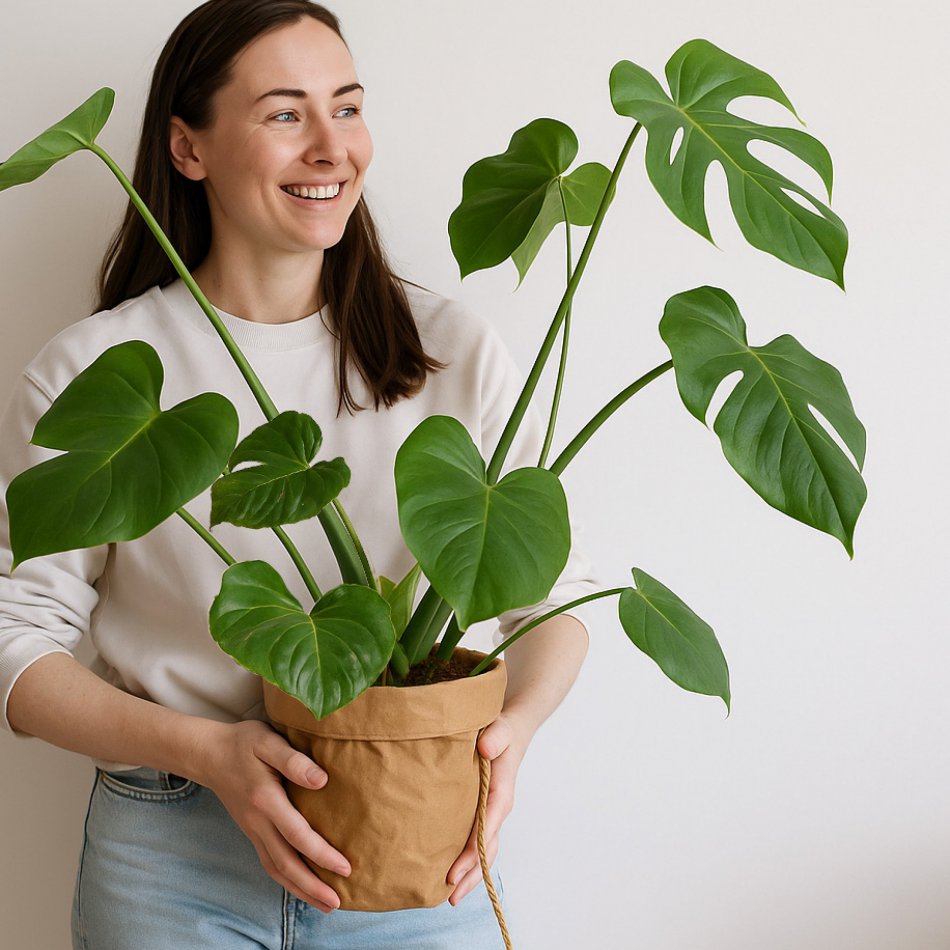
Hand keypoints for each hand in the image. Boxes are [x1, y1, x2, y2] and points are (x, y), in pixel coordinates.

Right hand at [194, 719, 349, 912]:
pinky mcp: (251, 832)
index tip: (346, 867)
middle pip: (286, 863)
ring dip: (300, 890)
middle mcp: (258, 822)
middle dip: (312, 886)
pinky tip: (301, 886)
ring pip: (277, 868)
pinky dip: (286, 879)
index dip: (322, 854)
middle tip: (337, 902)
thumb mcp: (268, 741)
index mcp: (265, 799)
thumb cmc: (244, 743)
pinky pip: (269, 862)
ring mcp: (252, 830)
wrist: (209, 754)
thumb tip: (321, 780)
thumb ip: (294, 760)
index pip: (298, 834)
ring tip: (325, 904)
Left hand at [446, 712, 530, 904]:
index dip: (472, 851)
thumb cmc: (502, 731)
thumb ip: (494, 737)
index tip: (454, 870)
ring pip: (484, 851)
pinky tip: (451, 874)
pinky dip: (468, 861)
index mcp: (501, 793)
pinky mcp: (482, 813)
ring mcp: (491, 814)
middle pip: (488, 849)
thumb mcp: (500, 729)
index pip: (487, 827)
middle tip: (449, 896)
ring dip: (470, 874)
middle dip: (471, 874)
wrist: (509, 732)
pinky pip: (477, 841)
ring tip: (450, 897)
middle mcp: (498, 809)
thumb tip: (485, 748)